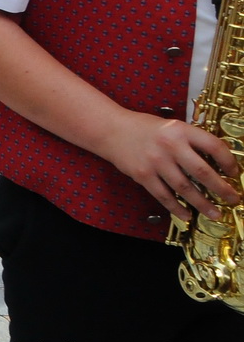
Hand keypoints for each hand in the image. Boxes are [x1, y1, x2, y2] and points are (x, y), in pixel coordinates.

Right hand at [100, 111, 241, 223]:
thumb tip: (216, 163)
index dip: (228, 161)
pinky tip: (186, 214)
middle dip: (222, 188)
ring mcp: (155, 161)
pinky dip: (177, 207)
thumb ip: (190, 141)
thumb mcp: (171, 127)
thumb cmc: (143, 128)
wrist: (111, 129)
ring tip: (215, 213)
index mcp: (180, 130)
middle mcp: (169, 145)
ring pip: (185, 188)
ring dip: (203, 204)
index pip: (213, 146)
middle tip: (233, 199)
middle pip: (202, 171)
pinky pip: (164, 196)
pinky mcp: (143, 175)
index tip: (234, 172)